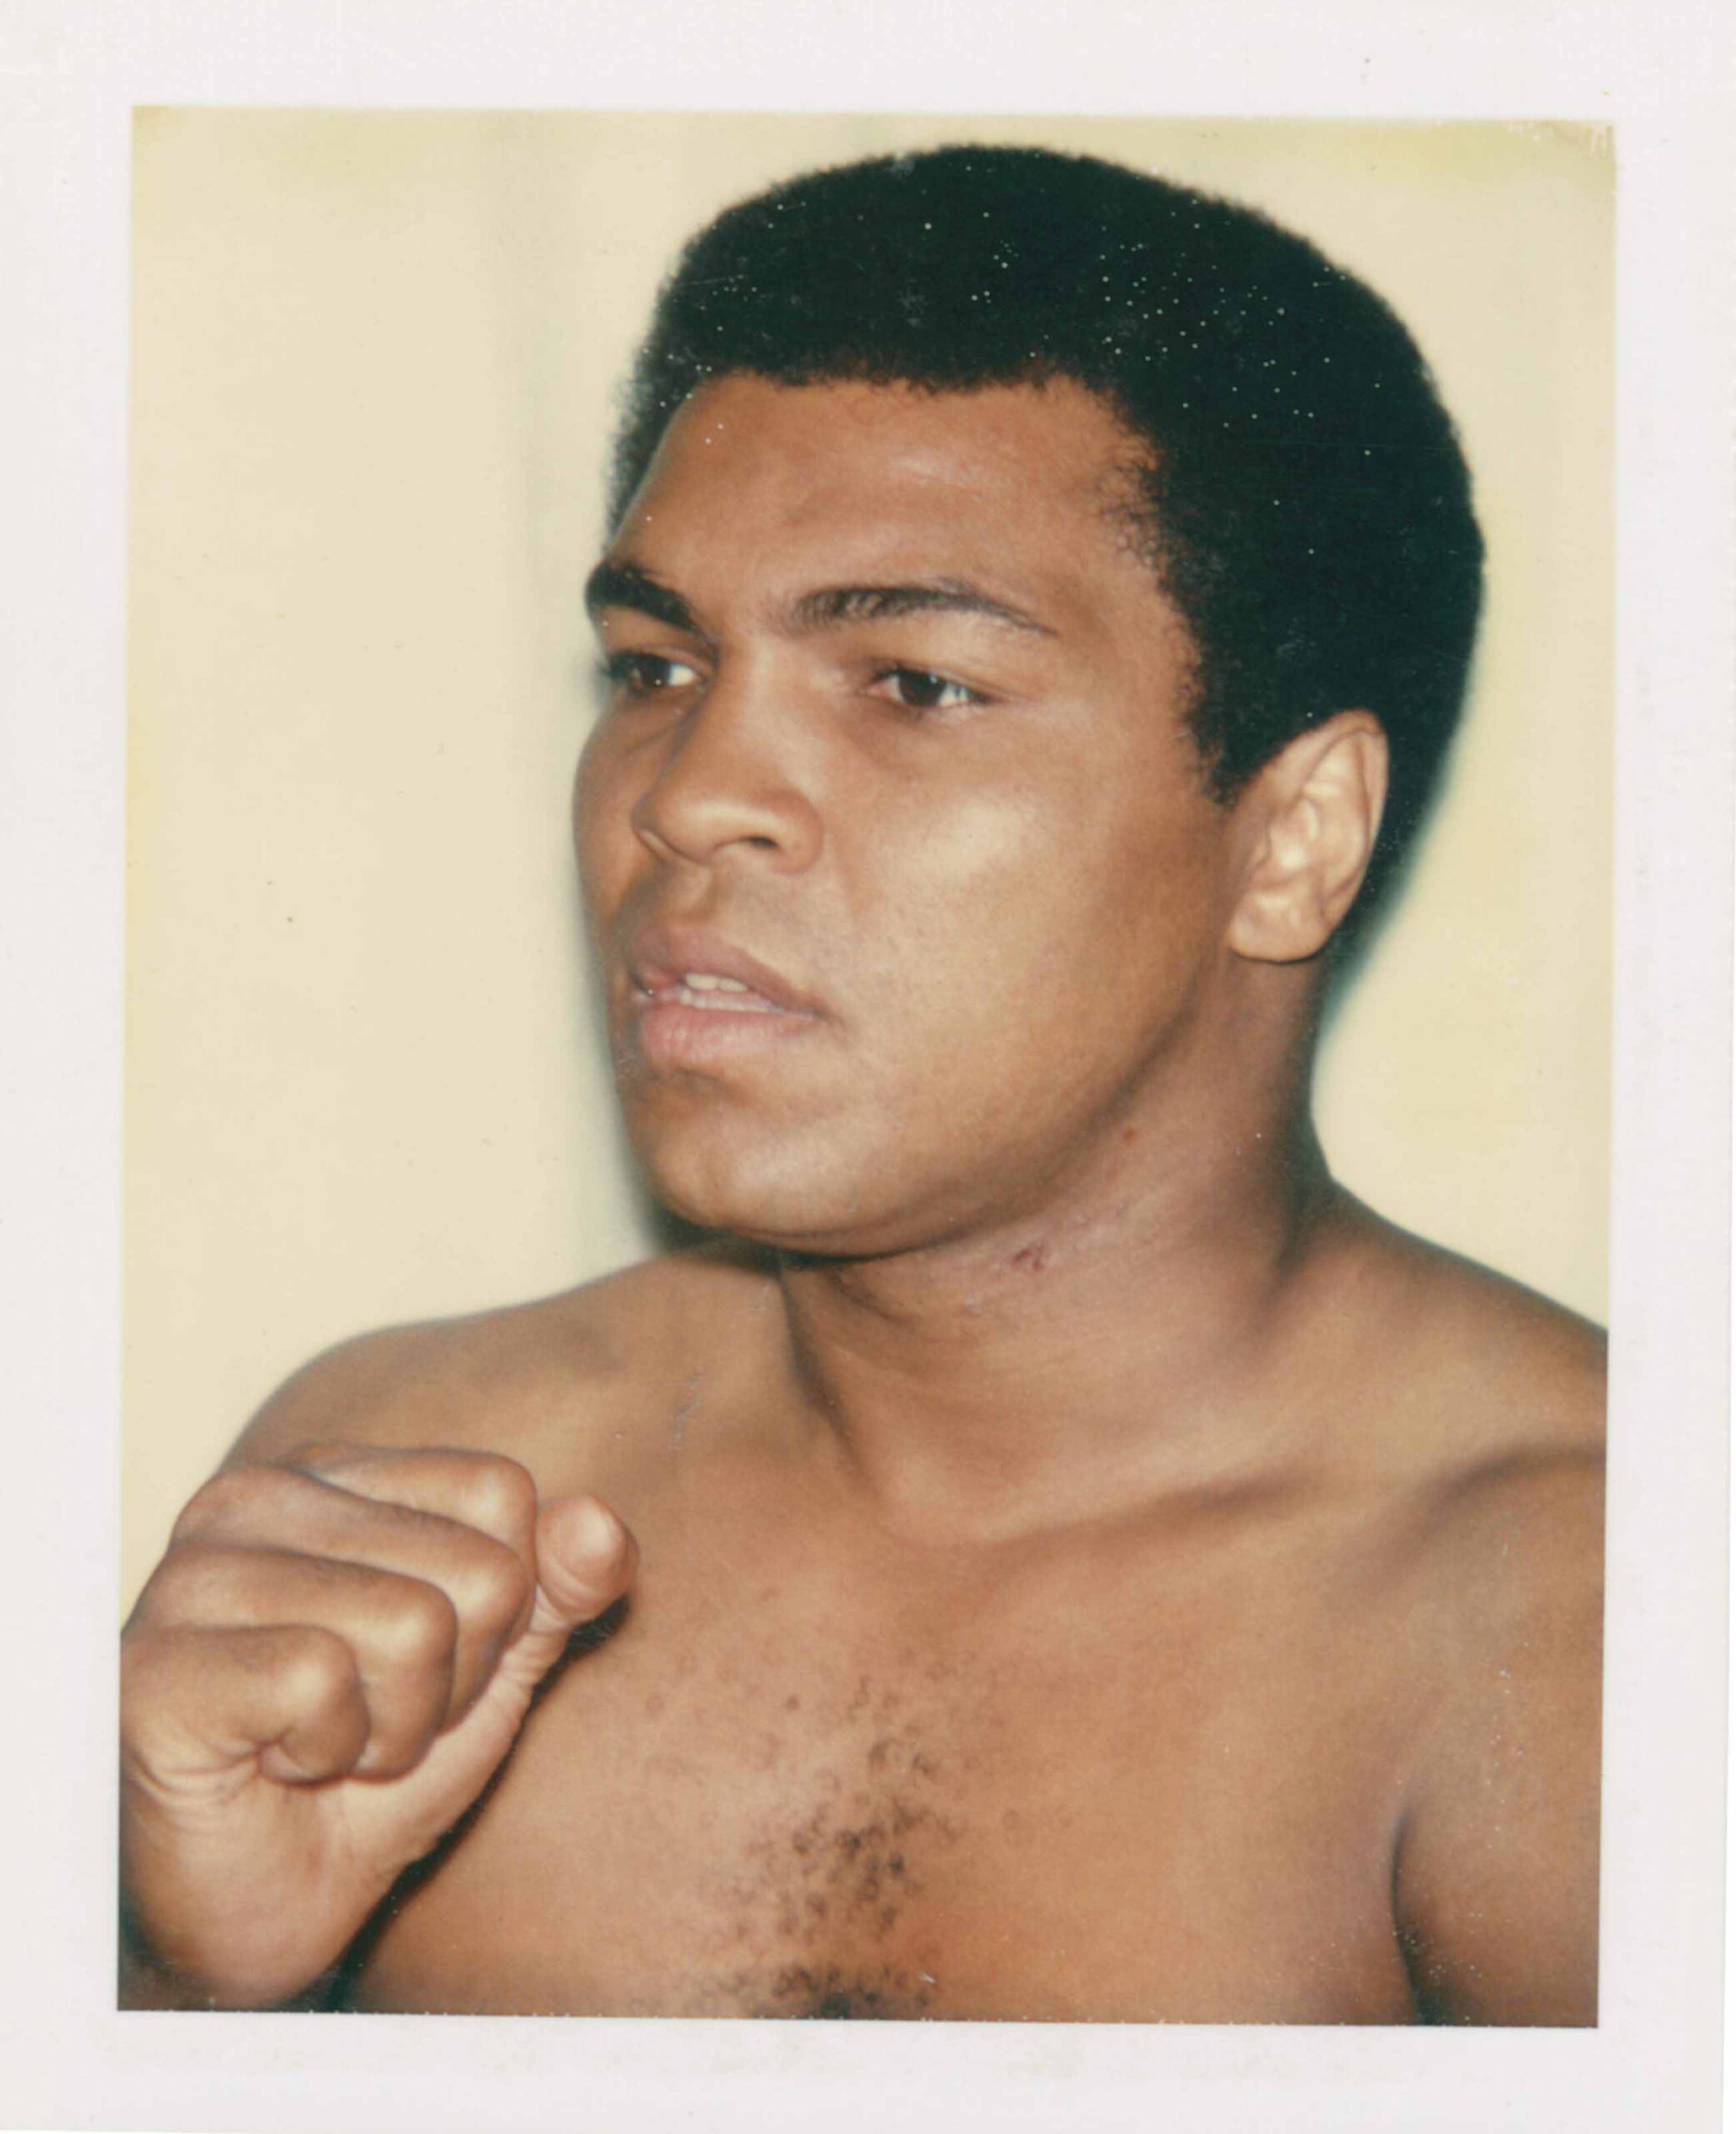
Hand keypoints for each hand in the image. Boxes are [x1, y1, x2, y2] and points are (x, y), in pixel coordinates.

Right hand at [120, 1444, 635, 2006]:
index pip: (501, 1491)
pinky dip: (327, 1751)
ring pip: (412, 1624)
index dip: (499, 1609)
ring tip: (323, 1742)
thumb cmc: (372, 1774)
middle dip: (451, 1680)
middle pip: (475, 1568)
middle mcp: (256, 1496)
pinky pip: (322, 1681)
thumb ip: (556, 1587)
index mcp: (336, 1472)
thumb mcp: (493, 1669)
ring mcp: (194, 1573)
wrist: (267, 1908)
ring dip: (394, 1725)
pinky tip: (274, 1762)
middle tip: (368, 1719)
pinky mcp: (157, 1662)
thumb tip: (602, 1525)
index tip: (425, 1667)